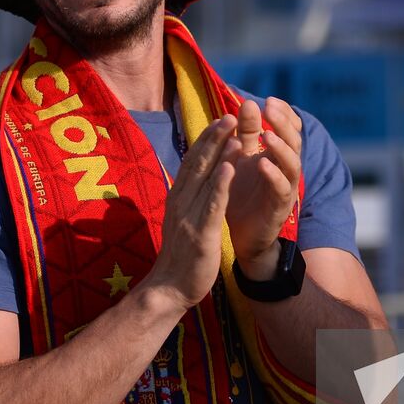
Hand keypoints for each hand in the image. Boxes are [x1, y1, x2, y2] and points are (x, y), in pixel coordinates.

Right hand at [147, 115, 236, 311]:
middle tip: (229, 115)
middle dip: (214, 138)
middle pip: (198, 163)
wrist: (169, 288)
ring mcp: (188, 217)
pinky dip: (221, 184)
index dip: (206, 140)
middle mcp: (180, 201)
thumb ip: (190, 198)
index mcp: (178, 197)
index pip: (192, 162)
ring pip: (205, 179)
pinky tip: (231, 168)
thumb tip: (198, 178)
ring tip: (235, 132)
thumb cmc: (180, 255)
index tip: (220, 120)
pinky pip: (212, 205)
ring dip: (220, 154)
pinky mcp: (200, 234)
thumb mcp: (182, 219)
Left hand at [224, 98, 302, 279]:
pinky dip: (273, 175)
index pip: (289, 129)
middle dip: (283, 123)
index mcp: (277, 155)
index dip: (284, 114)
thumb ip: (245, 133)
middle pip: (293, 141)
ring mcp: (285, 189)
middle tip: (269, 108)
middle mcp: (286, 170)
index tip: (270, 100)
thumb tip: (248, 101)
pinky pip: (281, 189)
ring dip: (280, 148)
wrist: (240, 235)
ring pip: (292, 164)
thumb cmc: (241, 194)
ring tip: (267, 134)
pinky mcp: (279, 208)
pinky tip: (262, 164)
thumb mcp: (240, 158)